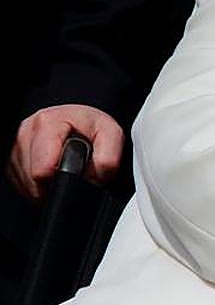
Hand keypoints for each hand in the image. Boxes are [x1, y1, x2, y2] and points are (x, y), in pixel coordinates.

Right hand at [8, 105, 123, 199]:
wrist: (78, 119)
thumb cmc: (92, 126)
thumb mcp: (112, 136)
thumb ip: (107, 159)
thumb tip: (93, 179)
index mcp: (47, 124)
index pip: (42, 170)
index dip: (63, 181)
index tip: (76, 175)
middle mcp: (26, 133)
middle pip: (33, 180)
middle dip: (57, 183)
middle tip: (74, 170)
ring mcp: (16, 146)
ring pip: (27, 185)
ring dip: (48, 185)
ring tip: (64, 168)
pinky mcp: (12, 159)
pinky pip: (22, 184)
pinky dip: (40, 184)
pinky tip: (53, 172)